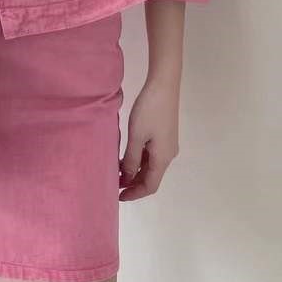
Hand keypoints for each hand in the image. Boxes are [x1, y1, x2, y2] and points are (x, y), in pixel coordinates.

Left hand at [118, 76, 179, 200]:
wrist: (164, 84)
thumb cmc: (149, 110)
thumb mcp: (136, 136)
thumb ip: (130, 159)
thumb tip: (126, 178)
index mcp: (163, 158)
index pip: (150, 186)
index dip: (134, 194)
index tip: (118, 196)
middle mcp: (168, 155)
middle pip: (151, 177)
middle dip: (133, 183)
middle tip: (113, 183)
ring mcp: (168, 144)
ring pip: (151, 166)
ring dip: (135, 171)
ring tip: (117, 170)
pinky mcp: (165, 135)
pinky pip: (151, 155)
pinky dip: (139, 159)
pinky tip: (126, 155)